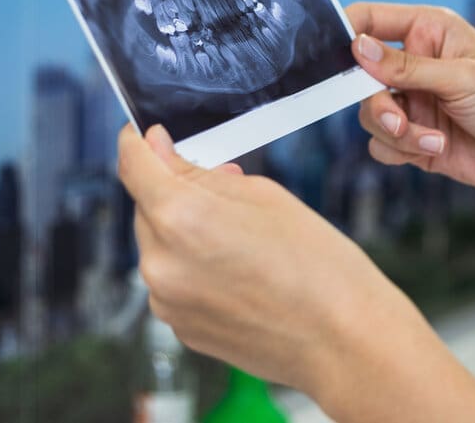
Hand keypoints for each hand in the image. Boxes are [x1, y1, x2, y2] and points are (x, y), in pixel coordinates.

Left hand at [116, 123, 415, 400]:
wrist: (342, 340)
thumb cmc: (317, 263)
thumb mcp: (264, 195)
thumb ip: (202, 173)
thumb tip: (161, 153)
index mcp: (180, 217)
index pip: (133, 165)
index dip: (139, 142)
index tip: (149, 134)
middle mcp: (159, 263)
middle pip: (146, 208)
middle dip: (176, 192)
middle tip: (227, 188)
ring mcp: (166, 302)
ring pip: (159, 246)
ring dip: (185, 233)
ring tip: (245, 240)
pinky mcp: (180, 329)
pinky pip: (174, 283)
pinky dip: (195, 269)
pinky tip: (242, 273)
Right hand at [347, 2, 474, 203]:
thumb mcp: (462, 77)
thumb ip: (406, 66)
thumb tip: (357, 47)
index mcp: (428, 31)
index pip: (371, 20)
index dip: (347, 33)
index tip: (339, 58)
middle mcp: (413, 63)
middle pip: (360, 75)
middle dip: (376, 102)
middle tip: (397, 119)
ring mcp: (412, 101)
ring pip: (368, 113)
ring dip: (395, 131)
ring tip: (431, 139)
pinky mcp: (413, 137)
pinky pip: (382, 144)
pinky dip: (402, 150)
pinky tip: (437, 149)